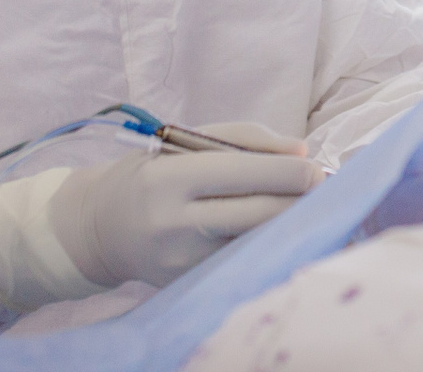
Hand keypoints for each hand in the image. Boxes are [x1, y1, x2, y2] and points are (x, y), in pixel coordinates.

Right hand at [48, 122, 321, 287]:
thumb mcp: (187, 142)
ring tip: (304, 203)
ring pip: (255, 241)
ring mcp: (181, 262)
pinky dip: (264, 241)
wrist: (100, 227)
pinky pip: (241, 259)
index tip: (316, 170)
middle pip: (258, 214)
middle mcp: (173, 224)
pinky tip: (275, 227)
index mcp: (170, 179)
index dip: (289, 173)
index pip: (244, 175)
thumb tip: (302, 153)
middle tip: (322, 186)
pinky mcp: (187, 283)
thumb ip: (246, 139)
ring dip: (288, 222)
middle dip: (299, 199)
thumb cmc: (153, 173)